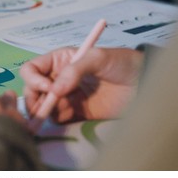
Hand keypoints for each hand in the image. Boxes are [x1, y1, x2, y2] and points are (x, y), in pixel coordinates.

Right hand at [20, 47, 143, 123]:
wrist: (145, 84)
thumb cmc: (123, 63)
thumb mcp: (98, 58)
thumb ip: (74, 70)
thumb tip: (54, 90)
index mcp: (59, 61)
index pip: (32, 69)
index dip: (33, 79)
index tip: (48, 88)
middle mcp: (58, 78)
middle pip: (32, 90)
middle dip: (34, 99)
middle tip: (43, 109)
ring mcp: (66, 96)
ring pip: (43, 106)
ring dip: (44, 111)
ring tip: (55, 114)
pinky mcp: (76, 113)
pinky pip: (58, 118)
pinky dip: (57, 120)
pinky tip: (68, 117)